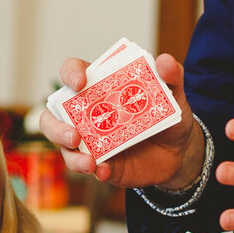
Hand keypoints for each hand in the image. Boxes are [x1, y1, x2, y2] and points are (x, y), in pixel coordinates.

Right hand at [44, 51, 203, 187]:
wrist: (180, 152)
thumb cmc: (168, 115)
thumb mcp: (174, 94)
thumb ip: (171, 76)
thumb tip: (164, 62)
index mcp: (98, 87)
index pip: (72, 73)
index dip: (70, 74)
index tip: (80, 83)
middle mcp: (86, 114)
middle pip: (53, 117)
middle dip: (56, 127)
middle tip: (74, 135)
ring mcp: (90, 141)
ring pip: (65, 148)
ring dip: (72, 156)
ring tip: (89, 162)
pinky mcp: (101, 164)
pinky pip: (91, 169)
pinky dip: (97, 171)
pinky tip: (105, 171)